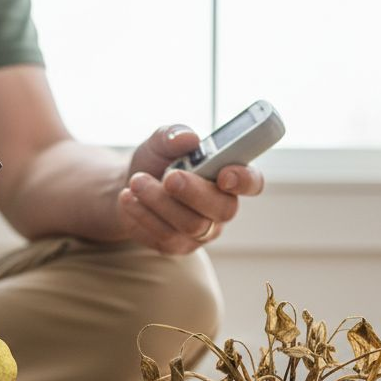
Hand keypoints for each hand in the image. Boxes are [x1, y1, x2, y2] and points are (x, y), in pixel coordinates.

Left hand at [117, 124, 264, 253]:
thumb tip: (188, 137)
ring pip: (191, 225)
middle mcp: (220, 207)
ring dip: (160, 202)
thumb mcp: (160, 142)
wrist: (128, 186)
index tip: (224, 174)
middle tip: (169, 177)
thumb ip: (173, 135)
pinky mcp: (177, 246)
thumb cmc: (156, 162)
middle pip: (222, 209)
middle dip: (194, 192)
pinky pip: (165, 237)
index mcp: (228, 176)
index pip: (252, 182)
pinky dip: (143, 216)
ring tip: (136, 181)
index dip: (244, 180)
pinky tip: (128, 198)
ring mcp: (202, 231)